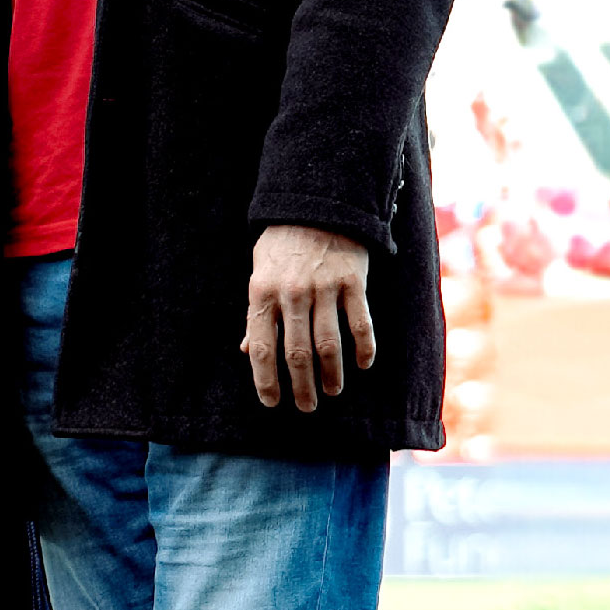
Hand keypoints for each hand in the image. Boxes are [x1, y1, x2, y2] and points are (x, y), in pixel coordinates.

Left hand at [239, 224, 381, 411]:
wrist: (317, 204)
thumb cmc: (282, 243)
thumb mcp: (259, 272)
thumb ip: (255, 313)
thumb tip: (246, 351)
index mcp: (262, 293)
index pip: (261, 347)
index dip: (265, 379)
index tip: (271, 402)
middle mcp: (291, 294)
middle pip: (296, 353)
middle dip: (301, 386)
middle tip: (306, 406)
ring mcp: (324, 289)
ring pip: (328, 345)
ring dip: (331, 375)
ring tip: (331, 391)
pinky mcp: (353, 282)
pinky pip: (360, 325)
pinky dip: (363, 349)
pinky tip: (362, 364)